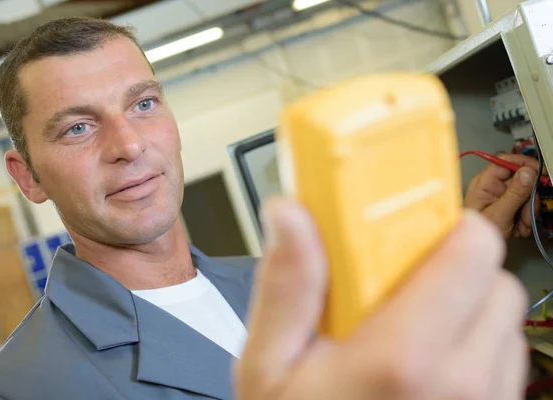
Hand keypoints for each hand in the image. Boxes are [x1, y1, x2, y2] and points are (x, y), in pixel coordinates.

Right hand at [236, 198, 527, 399]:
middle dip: (452, 269)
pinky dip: (472, 349)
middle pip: (493, 279)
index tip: (410, 231)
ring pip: (502, 320)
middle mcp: (460, 384)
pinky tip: (424, 364)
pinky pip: (503, 362)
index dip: (445, 226)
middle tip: (399, 284)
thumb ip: (285, 286)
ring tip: (408, 330)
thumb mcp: (268, 366)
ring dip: (463, 310)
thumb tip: (289, 217)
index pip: (471, 250)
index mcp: (404, 359)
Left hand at [464, 154, 540, 238]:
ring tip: (521, 225)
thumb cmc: (477, 233)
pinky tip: (519, 228)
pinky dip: (525, 218)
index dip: (523, 163)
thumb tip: (527, 172)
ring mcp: (499, 196)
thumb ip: (515, 193)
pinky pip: (523, 205)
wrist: (472, 252)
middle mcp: (491, 186)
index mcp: (483, 183)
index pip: (505, 161)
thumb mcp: (499, 213)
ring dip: (528, 212)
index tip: (538, 172)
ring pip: (525, 194)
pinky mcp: (506, 206)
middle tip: (527, 214)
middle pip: (520, 180)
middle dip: (528, 199)